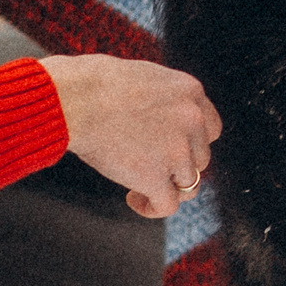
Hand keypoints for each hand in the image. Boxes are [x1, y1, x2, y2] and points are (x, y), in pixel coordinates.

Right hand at [38, 53, 223, 219]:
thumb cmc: (92, 82)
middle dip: (178, 165)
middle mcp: (191, 119)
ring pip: (189, 183)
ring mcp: (177, 151)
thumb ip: (161, 98)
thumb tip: (156, 117)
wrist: (74, 98)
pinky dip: (152, 207)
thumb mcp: (142, 77)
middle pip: (201, 157)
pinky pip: (167, 205)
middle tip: (151, 166)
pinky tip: (134, 199)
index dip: (193, 142)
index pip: (210, 127)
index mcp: (189, 91)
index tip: (172, 148)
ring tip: (138, 185)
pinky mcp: (156, 177)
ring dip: (167, 186)